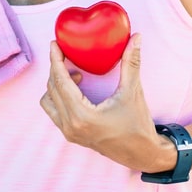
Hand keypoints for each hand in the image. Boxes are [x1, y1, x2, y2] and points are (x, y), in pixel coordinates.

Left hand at [38, 34, 173, 172]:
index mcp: (82, 116)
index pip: (60, 82)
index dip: (55, 61)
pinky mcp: (71, 135)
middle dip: (56, 68)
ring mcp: (69, 133)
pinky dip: (60, 96)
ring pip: (49, 102)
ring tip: (76, 74)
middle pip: (52, 89)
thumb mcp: (133, 92)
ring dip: (57, 84)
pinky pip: (55, 111)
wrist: (141, 154)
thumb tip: (136, 37)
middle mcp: (71, 126)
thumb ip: (132, 63)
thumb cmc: (138, 125)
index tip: (54, 44)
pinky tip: (78, 89)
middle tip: (64, 52)